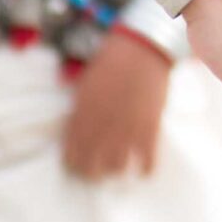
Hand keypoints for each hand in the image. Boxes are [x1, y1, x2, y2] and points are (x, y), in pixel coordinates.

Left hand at [62, 27, 171, 179]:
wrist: (143, 49)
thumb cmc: (111, 61)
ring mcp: (126, 130)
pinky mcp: (149, 129)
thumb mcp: (86, 83)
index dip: (73, 163)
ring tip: (118, 169)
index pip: (71, 152)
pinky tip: (143, 170)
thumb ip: (79, 109)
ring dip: (117, 170)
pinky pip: (146, 161)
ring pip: (117, 167)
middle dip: (91, 173)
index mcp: (82, 114)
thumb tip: (74, 130)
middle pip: (92, 166)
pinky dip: (145, 169)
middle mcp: (101, 127)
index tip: (75, 165)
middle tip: (95, 173)